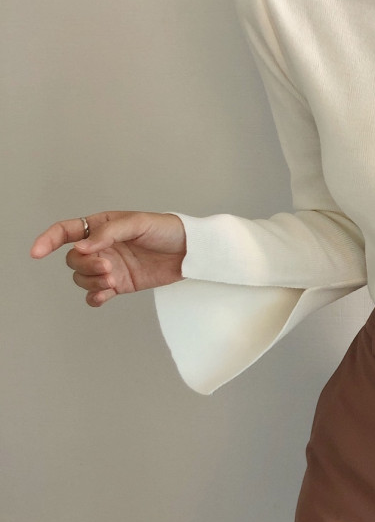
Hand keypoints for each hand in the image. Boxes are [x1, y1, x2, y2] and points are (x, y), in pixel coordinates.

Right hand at [30, 211, 186, 307]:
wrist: (190, 251)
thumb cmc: (166, 230)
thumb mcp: (138, 223)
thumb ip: (109, 233)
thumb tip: (83, 247)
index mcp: (101, 226)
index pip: (66, 231)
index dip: (48, 240)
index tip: (37, 252)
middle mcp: (101, 247)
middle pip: (73, 260)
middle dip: (85, 266)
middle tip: (108, 266)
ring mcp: (110, 267)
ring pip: (82, 279)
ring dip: (91, 281)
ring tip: (112, 278)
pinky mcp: (121, 284)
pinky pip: (97, 294)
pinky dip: (96, 297)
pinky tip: (104, 295)